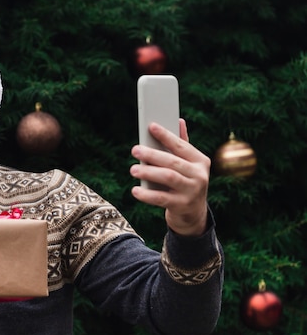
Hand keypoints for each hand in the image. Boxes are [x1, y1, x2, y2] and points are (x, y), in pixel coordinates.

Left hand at [130, 119, 209, 235]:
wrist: (193, 214)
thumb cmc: (186, 182)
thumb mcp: (188, 165)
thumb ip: (182, 145)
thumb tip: (179, 121)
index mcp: (200, 161)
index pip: (181, 145)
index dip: (166, 135)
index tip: (151, 126)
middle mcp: (199, 175)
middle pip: (173, 162)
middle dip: (153, 155)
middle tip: (135, 150)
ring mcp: (192, 192)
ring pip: (168, 178)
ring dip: (149, 172)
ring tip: (133, 169)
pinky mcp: (182, 206)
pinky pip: (162, 199)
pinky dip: (147, 195)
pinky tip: (135, 190)